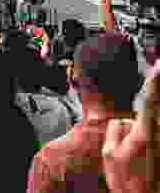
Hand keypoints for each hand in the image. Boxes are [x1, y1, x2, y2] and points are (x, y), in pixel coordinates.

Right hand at [102, 60, 159, 192]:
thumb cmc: (129, 184)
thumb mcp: (109, 156)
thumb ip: (115, 130)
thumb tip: (122, 121)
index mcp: (144, 133)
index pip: (150, 100)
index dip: (154, 81)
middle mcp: (158, 136)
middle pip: (145, 117)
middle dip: (133, 127)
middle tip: (127, 151)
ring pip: (145, 131)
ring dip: (138, 142)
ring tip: (134, 164)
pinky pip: (148, 143)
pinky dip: (142, 151)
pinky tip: (140, 167)